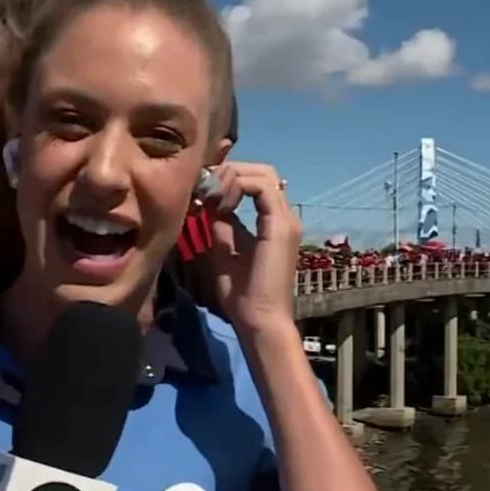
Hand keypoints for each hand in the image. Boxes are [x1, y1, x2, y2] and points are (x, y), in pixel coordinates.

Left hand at [204, 162, 301, 334]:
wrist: (259, 319)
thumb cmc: (244, 295)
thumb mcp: (225, 251)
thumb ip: (222, 225)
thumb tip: (211, 204)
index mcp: (274, 223)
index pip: (257, 182)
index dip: (230, 178)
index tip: (203, 190)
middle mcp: (284, 217)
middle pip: (263, 172)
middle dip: (231, 171)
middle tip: (204, 186)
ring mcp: (286, 220)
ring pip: (263, 174)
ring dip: (232, 177)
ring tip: (210, 194)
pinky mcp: (281, 225)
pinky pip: (260, 187)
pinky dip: (237, 187)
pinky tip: (219, 203)